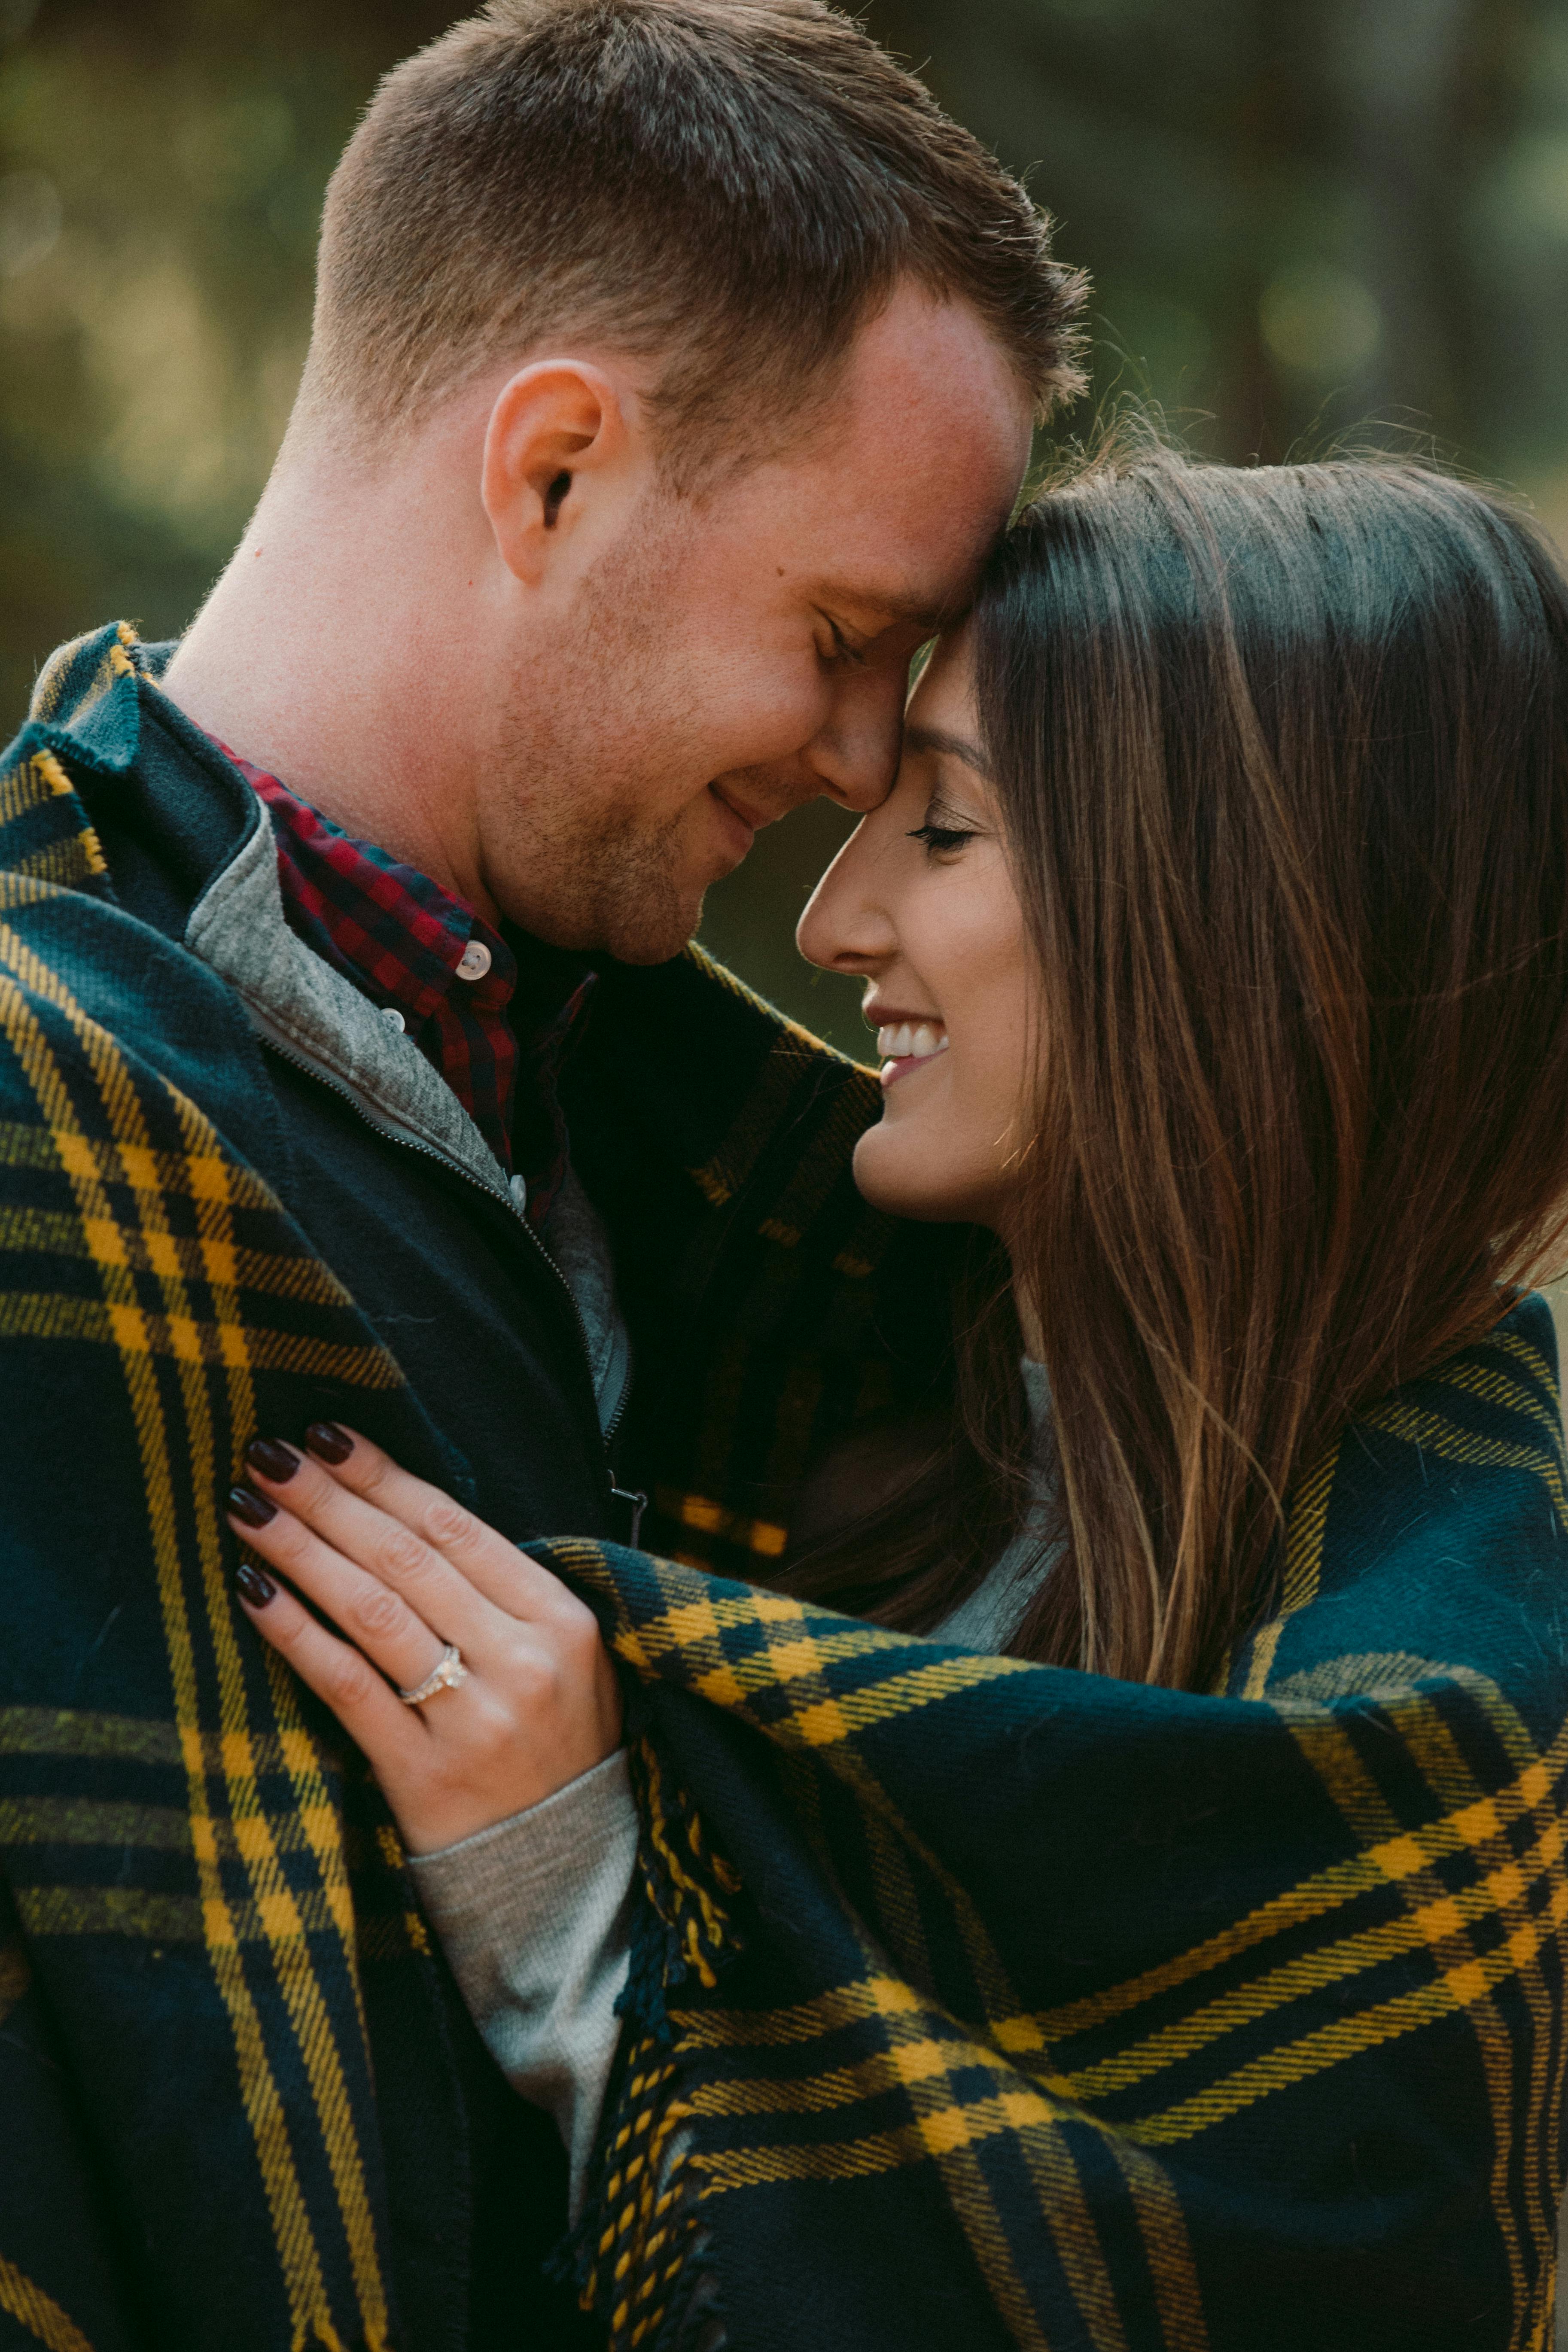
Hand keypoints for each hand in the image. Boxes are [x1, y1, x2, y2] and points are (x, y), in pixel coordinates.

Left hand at [225, 1424, 621, 1854]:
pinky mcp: (423, 1773)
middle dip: (327, 1497)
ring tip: (248, 1508)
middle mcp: (522, 1661)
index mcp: (562, 1620)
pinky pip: (346, 1685)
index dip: (383, 1475)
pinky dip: (296, 1632)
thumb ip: (500, 1594)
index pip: (455, 1526)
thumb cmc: (553, 1750)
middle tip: (266, 1453)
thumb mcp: (563, 1658)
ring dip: (300, 1549)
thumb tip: (398, 1512)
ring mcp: (473, 1718)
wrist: (565, 1877)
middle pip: (405, 1557)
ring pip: (372, 1610)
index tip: (324, 1437)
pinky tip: (255, 1592)